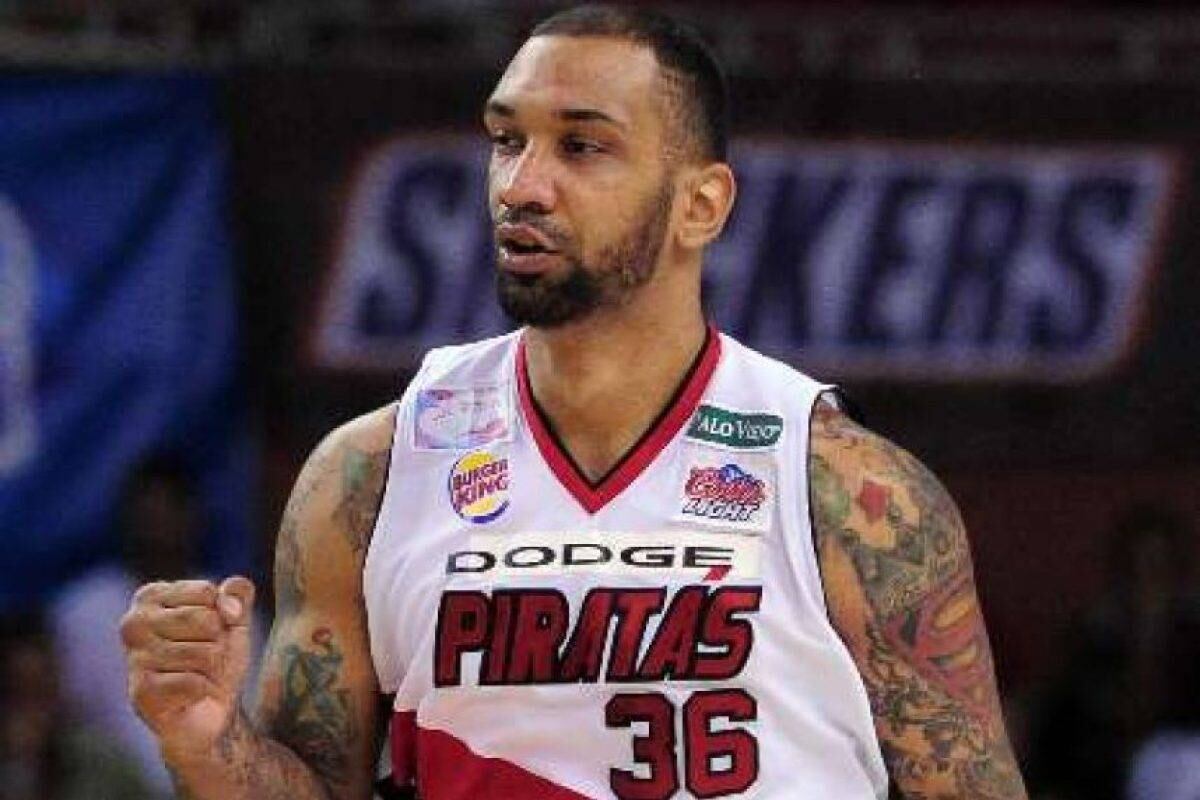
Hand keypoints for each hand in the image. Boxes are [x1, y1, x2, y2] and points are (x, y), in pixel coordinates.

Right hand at [120, 576, 255, 761]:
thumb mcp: (235, 617)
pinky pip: (196, 683)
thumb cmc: (217, 657)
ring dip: (214, 670)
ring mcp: (134, 659)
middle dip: (220, 643)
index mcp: (150, 597)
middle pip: (206, 621)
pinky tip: (192, 696)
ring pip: (205, 653)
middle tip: (206, 660)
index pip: (207, 592)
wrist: (209, 712)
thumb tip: (229, 606)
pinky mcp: (142, 693)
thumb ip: (238, 593)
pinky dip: (206, 690)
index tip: (210, 633)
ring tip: (199, 677)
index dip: (223, 615)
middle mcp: (133, 623)